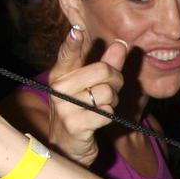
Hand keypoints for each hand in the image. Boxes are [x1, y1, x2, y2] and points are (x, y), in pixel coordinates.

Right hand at [47, 27, 126, 165]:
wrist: (67, 147)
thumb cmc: (82, 112)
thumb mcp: (90, 87)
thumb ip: (106, 65)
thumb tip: (120, 44)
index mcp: (60, 75)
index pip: (67, 54)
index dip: (73, 43)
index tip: (77, 31)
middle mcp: (59, 88)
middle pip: (102, 71)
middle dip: (116, 80)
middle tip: (112, 90)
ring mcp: (65, 107)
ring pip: (107, 92)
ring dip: (113, 101)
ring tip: (103, 107)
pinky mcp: (74, 124)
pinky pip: (106, 111)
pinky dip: (109, 115)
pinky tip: (99, 119)